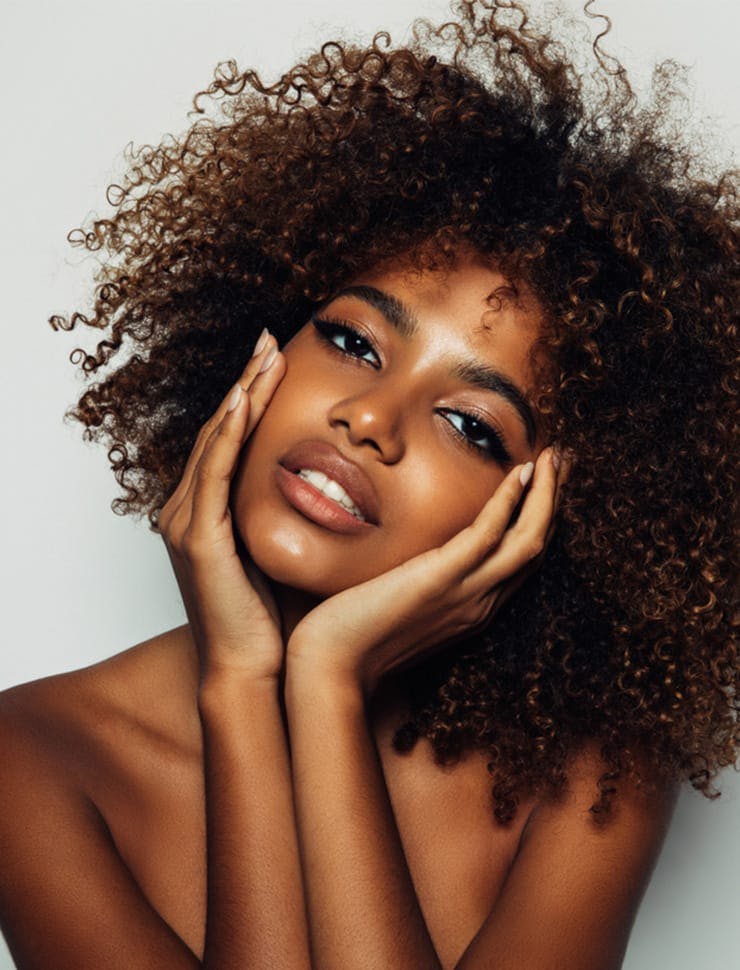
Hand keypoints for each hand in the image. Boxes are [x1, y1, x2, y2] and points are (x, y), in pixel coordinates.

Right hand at [158, 329, 286, 683]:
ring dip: (241, 394)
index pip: (229, 442)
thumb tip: (332, 487)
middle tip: (270, 341)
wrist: (250, 670)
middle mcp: (187, 512)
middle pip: (221, 431)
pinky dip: (229, 434)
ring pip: (216, 442)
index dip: (251, 398)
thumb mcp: (279, 552)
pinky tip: (245, 400)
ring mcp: (187, 523)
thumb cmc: (268, 619)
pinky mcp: (198, 537)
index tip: (276, 362)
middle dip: (247, 383)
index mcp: (206, 514)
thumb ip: (287, 516)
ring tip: (265, 356)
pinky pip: (214, 473)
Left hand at [287, 447, 565, 695]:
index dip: (540, 520)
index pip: (521, 561)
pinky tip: (519, 474)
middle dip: (554, 500)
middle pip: (536, 547)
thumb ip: (424, 585)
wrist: (333, 667)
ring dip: (546, 495)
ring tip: (553, 457)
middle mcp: (480, 604)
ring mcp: (465, 595)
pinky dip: (509, 503)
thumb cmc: (356, 636)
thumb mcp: (403, 607)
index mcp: (473, 609)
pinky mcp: (440, 580)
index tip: (547, 483)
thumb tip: (420, 557)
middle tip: (563, 459)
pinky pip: (487, 536)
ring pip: (527, 541)